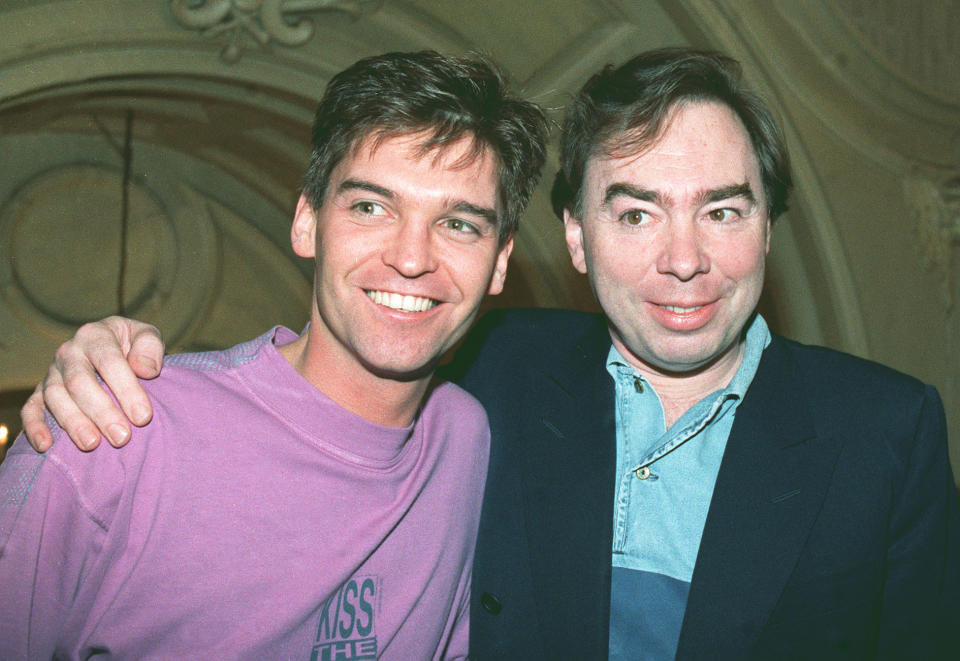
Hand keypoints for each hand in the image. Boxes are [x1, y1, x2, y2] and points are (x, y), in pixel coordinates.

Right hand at [21, 317, 165, 451]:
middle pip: (79, 382)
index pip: (109, 361)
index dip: (126, 389)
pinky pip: (31, 409)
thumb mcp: (147, 336)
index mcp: (95, 335)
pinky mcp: (40, 392)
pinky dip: (34, 427)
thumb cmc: (134, 347)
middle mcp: (69, 352)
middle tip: (121, 437)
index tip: (143, 416)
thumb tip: (145, 370)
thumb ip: (150, 347)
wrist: (113, 349)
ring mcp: (52, 373)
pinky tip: (45, 445)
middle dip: (101, 412)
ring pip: (55, 397)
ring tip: (92, 444)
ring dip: (73, 423)